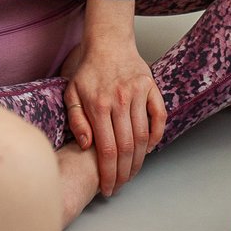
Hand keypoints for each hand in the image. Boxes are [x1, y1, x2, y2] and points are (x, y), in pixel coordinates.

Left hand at [62, 33, 167, 196]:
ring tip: (132, 173)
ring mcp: (138, 94)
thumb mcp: (71, 94)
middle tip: (120, 186)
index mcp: (99, 106)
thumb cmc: (88, 71)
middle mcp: (120, 101)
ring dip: (139, 159)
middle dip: (124, 173)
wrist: (109, 42)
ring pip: (143, 136)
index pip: (107, 150)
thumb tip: (86, 145)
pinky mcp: (151, 88)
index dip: (109, 173)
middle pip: (127, 148)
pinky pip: (159, 116)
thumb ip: (76, 121)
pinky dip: (157, 135)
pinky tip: (149, 148)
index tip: (108, 188)